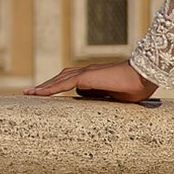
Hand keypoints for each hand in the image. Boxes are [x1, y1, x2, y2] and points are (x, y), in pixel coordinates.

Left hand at [25, 61, 158, 101]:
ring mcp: (86, 73)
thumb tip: (87, 101)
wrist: (144, 77)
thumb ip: (100, 97)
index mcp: (93, 77)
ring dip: (43, 87)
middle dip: (45, 86)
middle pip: (60, 78)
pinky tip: (39, 94)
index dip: (56, 86)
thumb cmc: (135, 88)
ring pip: (59, 80)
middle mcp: (86, 72)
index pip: (69, 81)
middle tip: (30, 93)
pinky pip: (63, 83)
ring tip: (29, 94)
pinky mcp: (86, 77)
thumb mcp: (114, 97)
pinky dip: (50, 88)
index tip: (45, 94)